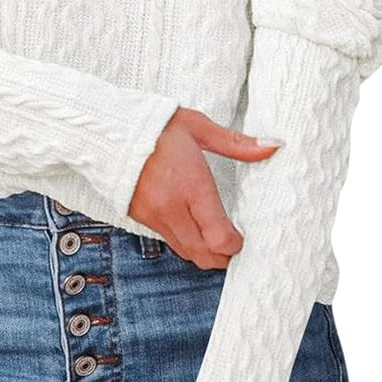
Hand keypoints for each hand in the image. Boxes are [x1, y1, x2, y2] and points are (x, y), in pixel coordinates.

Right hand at [128, 107, 283, 267]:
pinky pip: (168, 240)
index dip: (236, 245)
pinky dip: (183, 239)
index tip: (241, 236)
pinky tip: (190, 224)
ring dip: (203, 250)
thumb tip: (273, 146)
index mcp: (192, 186)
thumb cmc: (155, 126)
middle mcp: (172, 208)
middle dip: (222, 256)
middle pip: (204, 255)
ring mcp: (154, 216)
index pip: (220, 238)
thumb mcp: (199, 128)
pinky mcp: (140, 218)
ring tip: (213, 235)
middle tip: (232, 243)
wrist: (109, 130)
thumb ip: (237, 144)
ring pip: (186, 252)